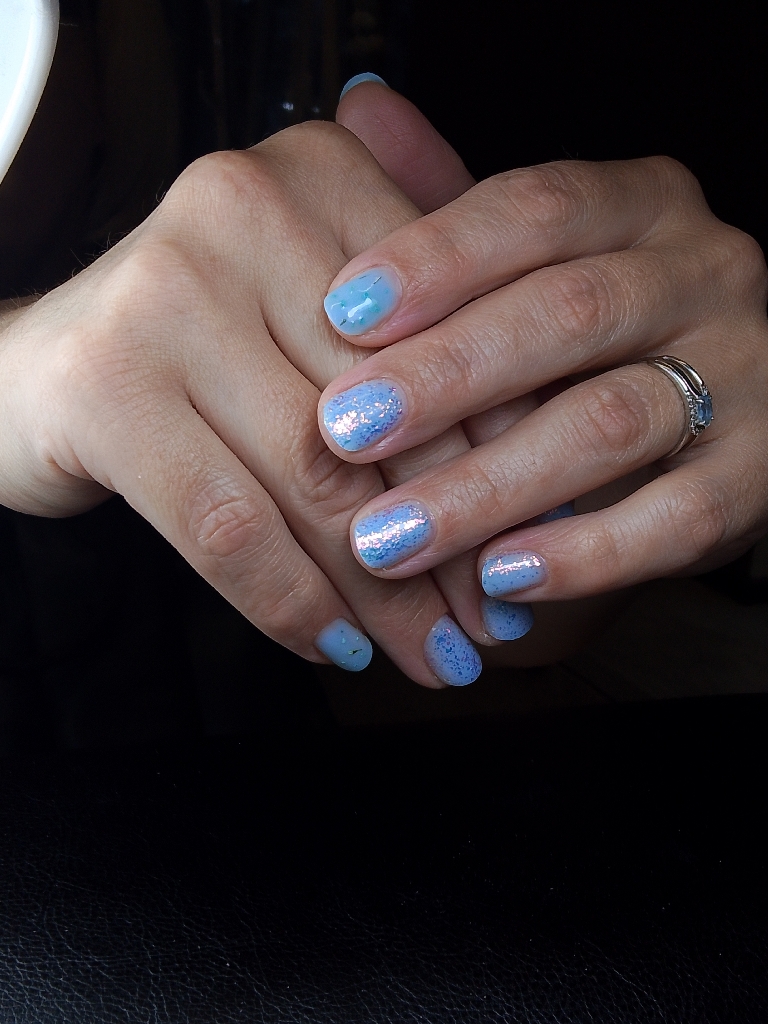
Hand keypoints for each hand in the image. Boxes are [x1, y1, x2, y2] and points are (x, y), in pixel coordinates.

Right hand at [0, 121, 489, 686]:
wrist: (45, 363)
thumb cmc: (210, 346)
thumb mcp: (322, 313)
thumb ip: (431, 339)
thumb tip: (555, 449)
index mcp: (325, 173)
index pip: (450, 335)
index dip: (507, 455)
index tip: (536, 543)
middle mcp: (246, 206)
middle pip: (389, 411)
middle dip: (452, 543)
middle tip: (493, 625)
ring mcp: (168, 288)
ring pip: (316, 479)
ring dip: (386, 595)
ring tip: (434, 655)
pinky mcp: (109, 382)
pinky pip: (230, 525)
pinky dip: (292, 602)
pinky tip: (340, 645)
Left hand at [319, 113, 767, 600]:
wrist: (703, 422)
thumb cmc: (588, 338)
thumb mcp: (529, 261)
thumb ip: (451, 200)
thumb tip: (361, 103)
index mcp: (641, 207)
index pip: (537, 209)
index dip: (437, 258)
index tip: (340, 312)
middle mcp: (705, 274)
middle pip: (569, 313)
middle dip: (446, 377)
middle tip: (342, 430)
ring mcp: (746, 375)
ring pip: (610, 421)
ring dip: (488, 485)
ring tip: (389, 536)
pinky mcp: (761, 476)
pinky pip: (676, 518)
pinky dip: (583, 552)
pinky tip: (497, 579)